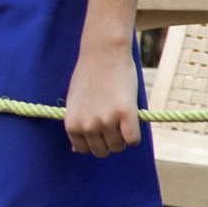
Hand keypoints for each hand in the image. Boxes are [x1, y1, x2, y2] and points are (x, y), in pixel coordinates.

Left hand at [63, 39, 141, 156]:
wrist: (103, 54)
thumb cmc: (88, 76)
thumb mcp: (74, 104)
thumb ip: (76, 126)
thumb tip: (75, 151)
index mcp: (72, 124)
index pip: (84, 150)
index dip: (94, 140)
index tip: (99, 127)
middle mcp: (87, 125)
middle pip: (102, 152)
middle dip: (109, 141)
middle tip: (113, 123)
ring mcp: (106, 121)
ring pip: (118, 147)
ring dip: (122, 137)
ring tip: (120, 117)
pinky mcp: (125, 114)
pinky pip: (133, 140)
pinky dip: (135, 136)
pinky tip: (132, 120)